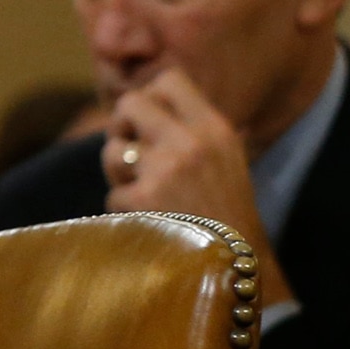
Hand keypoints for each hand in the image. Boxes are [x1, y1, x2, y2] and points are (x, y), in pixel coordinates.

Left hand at [103, 69, 295, 307]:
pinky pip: (113, 195)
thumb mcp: (225, 159)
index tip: (149, 120)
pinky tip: (151, 223)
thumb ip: (191, 130)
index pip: (169, 80)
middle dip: (122, 126)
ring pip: (112, 150)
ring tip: (145, 194)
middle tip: (132, 151)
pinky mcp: (143, 200)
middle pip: (130, 103)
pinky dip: (125, 212)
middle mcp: (191, 142)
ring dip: (119, 173)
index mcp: (215, 129)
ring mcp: (165, 170)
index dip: (150, 95)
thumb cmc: (226, 213)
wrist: (237, 268)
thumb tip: (148, 101)